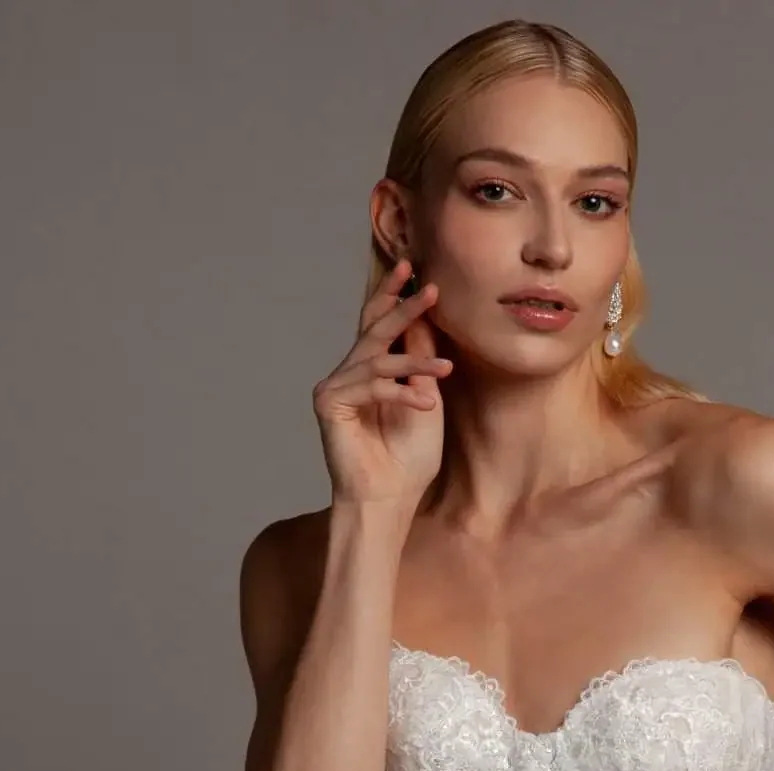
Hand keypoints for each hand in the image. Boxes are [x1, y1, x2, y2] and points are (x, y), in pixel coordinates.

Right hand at [312, 258, 452, 508]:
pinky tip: (425, 402)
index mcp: (371, 372)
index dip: (393, 296)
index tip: (412, 269)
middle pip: (375, 329)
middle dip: (404, 307)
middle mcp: (350, 374)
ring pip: (377, 357)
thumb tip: (421, 316)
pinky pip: (370, 384)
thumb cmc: (408, 459)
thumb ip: (419, 361)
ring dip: (415, 362)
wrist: (390, 499)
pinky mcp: (328, 402)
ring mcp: (336, 386)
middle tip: (430, 288)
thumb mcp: (425, 399)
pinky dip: (399, 392)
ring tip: (445, 369)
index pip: (379, 324)